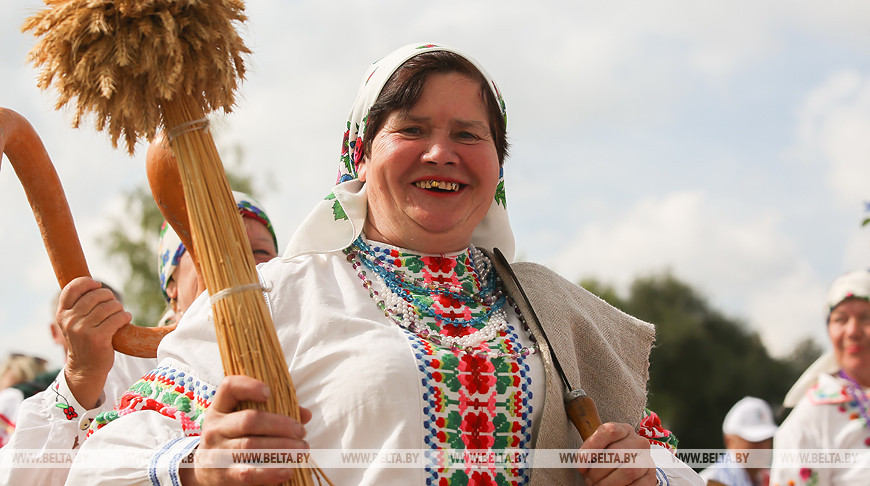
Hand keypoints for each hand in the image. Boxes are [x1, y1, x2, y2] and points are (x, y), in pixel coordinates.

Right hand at [58, 276, 131, 408]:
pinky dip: (125, 316)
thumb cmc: (84, 341)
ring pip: (109, 306)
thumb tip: (95, 283)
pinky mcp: (98, 338)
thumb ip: (79, 305)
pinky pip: (117, 318)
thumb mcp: (74, 323)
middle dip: (109, 297)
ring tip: (119, 313)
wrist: (86, 368)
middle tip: (113, 305)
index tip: (97, 285)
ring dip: (119, 308)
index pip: (72, 287)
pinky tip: (125, 319)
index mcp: (62, 314)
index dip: (88, 283)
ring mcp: (83, 330)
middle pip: (96, 295)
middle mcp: (70, 320)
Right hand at [180, 375, 311, 485]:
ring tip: (301, 450)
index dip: (249, 386)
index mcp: (220, 408)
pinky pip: (248, 473)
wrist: (205, 471)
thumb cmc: (233, 439)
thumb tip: (305, 414)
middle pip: (249, 420)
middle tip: (301, 431)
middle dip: (280, 425)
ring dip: (281, 447)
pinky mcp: (222, 475)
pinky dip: (270, 472)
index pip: (229, 387)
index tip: (269, 392)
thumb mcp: (242, 421)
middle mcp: (215, 428)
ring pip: (251, 446)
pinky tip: (287, 471)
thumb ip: (273, 413)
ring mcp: (216, 452)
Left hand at [576, 422, 656, 484]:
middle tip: (588, 480)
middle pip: (616, 453)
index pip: (609, 431)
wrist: (625, 469)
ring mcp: (647, 460)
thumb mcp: (598, 449)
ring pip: (629, 470)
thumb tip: (582, 464)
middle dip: (597, 470)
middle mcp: (638, 442)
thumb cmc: (607, 458)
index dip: (592, 447)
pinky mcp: (651, 477)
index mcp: (624, 430)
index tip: (580, 465)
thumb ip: (590, 450)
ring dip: (608, 482)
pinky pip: (637, 485)